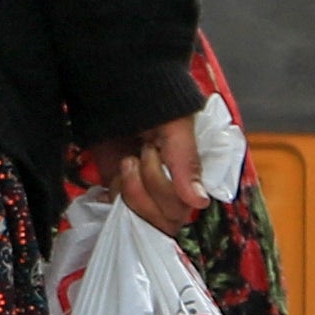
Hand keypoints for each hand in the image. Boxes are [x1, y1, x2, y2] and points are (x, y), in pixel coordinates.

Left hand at [89, 114, 204, 230]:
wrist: (114, 94)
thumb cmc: (152, 106)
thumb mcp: (176, 128)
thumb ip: (187, 164)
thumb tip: (199, 202)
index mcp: (190, 174)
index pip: (185, 206)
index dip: (165, 188)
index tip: (152, 152)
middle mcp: (171, 189)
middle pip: (166, 219)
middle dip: (147, 186)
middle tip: (137, 155)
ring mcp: (145, 193)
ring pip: (143, 220)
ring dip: (130, 190)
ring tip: (126, 161)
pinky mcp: (122, 193)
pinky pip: (120, 214)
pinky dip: (115, 195)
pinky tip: (115, 174)